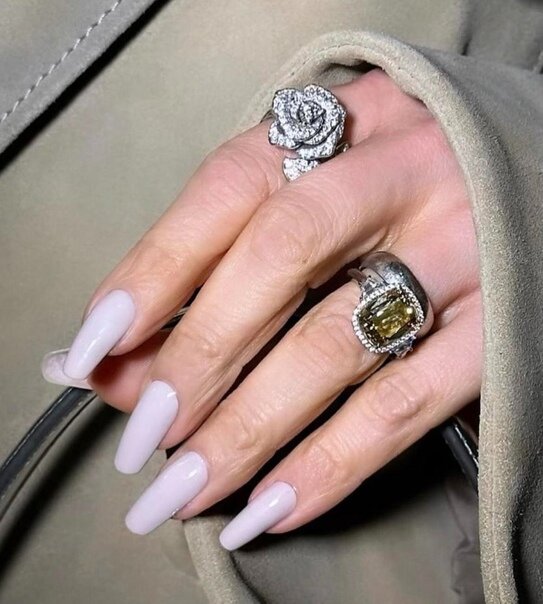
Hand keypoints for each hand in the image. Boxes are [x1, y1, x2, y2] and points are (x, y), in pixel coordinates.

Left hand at [43, 69, 481, 548]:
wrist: (523, 176)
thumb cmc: (391, 188)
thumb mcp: (308, 190)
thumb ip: (212, 264)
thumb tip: (114, 359)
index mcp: (346, 126)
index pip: (230, 188)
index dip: (156, 266)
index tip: (97, 345)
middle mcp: (403, 178)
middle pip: (279, 262)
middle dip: (197, 357)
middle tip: (143, 435)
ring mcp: (458, 253)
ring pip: (332, 345)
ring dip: (247, 428)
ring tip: (185, 488)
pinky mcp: (496, 331)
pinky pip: (404, 407)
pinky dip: (329, 465)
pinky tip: (267, 508)